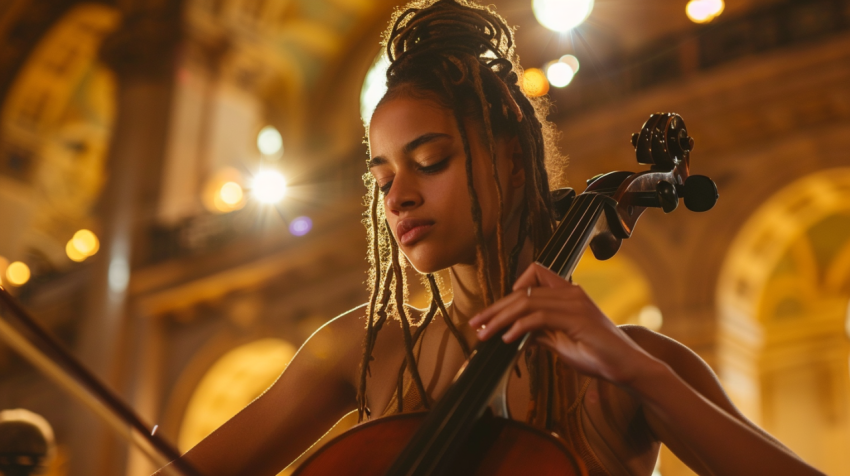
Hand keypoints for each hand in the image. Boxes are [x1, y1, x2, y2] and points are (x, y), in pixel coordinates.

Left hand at [468, 263, 657, 385]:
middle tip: (476, 324)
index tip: (495, 310)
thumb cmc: (597, 355)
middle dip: (495, 308)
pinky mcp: (576, 317)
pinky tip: (508, 339)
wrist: (626, 367)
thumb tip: (514, 332)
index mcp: (568, 293)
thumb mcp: (560, 342)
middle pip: (523, 291)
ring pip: (526, 302)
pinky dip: (518, 328)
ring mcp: (574, 303)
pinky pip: (538, 317)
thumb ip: (539, 333)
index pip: (535, 274)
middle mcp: (571, 292)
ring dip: (501, 319)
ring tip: (486, 334)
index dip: (512, 288)